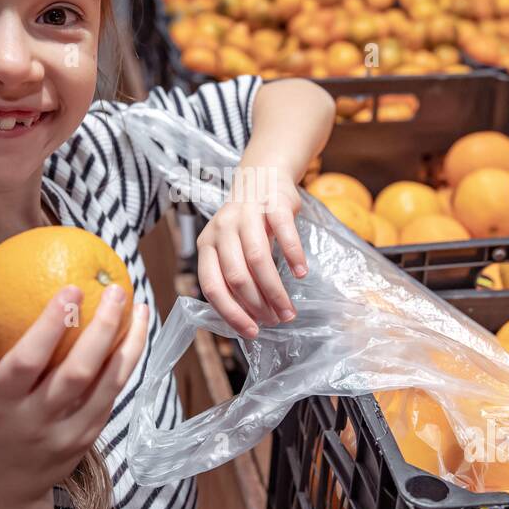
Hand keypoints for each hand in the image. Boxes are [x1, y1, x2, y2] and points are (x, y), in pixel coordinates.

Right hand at [0, 278, 149, 508]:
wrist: (2, 491)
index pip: (26, 361)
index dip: (50, 326)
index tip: (72, 288)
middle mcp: (33, 422)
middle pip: (76, 373)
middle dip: (102, 330)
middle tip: (116, 290)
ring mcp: (65, 435)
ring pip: (107, 387)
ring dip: (128, 346)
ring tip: (140, 309)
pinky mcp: (87, 441)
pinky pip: (112, 398)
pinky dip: (127, 366)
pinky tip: (135, 337)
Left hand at [196, 169, 307, 338]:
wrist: (263, 176)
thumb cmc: (248, 224)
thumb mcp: (231, 248)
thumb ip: (233, 277)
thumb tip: (246, 319)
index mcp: (206, 244)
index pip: (212, 286)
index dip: (231, 313)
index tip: (251, 332)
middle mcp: (221, 229)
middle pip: (236, 276)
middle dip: (258, 306)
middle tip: (276, 320)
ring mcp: (246, 214)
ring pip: (258, 260)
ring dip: (275, 290)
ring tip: (289, 309)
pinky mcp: (272, 203)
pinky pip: (284, 232)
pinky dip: (293, 256)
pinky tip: (301, 274)